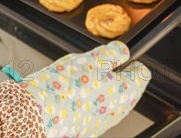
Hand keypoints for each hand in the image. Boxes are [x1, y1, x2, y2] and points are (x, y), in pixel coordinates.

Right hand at [14, 41, 150, 136]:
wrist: (38, 114)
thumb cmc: (65, 85)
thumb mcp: (91, 59)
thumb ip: (112, 53)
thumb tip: (123, 51)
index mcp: (127, 91)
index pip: (142, 73)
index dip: (130, 60)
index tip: (118, 56)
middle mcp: (119, 111)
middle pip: (125, 87)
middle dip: (111, 74)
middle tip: (91, 65)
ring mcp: (104, 123)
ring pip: (108, 99)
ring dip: (97, 87)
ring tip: (76, 78)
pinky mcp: (87, 130)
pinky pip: (93, 111)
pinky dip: (85, 101)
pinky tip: (69, 93)